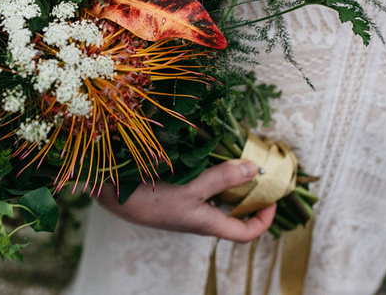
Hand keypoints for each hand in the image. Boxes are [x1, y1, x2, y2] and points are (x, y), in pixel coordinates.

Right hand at [96, 160, 276, 242]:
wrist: (112, 195)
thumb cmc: (152, 200)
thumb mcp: (191, 189)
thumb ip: (222, 178)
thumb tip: (254, 169)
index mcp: (208, 223)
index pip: (246, 233)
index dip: (264, 219)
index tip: (273, 198)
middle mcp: (199, 216)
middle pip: (232, 211)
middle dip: (247, 192)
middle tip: (256, 167)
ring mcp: (185, 205)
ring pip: (216, 195)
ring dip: (227, 178)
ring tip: (233, 155)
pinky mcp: (173, 192)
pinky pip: (199, 184)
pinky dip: (208, 170)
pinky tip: (205, 153)